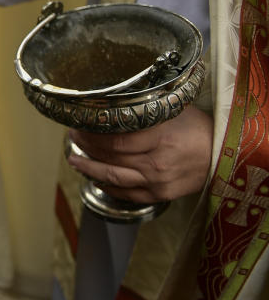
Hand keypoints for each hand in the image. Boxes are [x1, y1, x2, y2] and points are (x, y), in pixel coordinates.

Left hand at [66, 105, 213, 203]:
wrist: (225, 155)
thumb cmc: (199, 129)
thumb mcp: (173, 111)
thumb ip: (143, 111)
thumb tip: (110, 104)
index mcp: (160, 138)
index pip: (113, 140)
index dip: (91, 135)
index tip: (79, 126)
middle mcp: (156, 163)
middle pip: (109, 157)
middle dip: (85, 147)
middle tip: (73, 137)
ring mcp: (157, 182)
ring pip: (113, 177)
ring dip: (89, 168)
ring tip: (74, 160)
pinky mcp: (160, 195)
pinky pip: (126, 194)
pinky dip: (107, 186)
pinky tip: (96, 178)